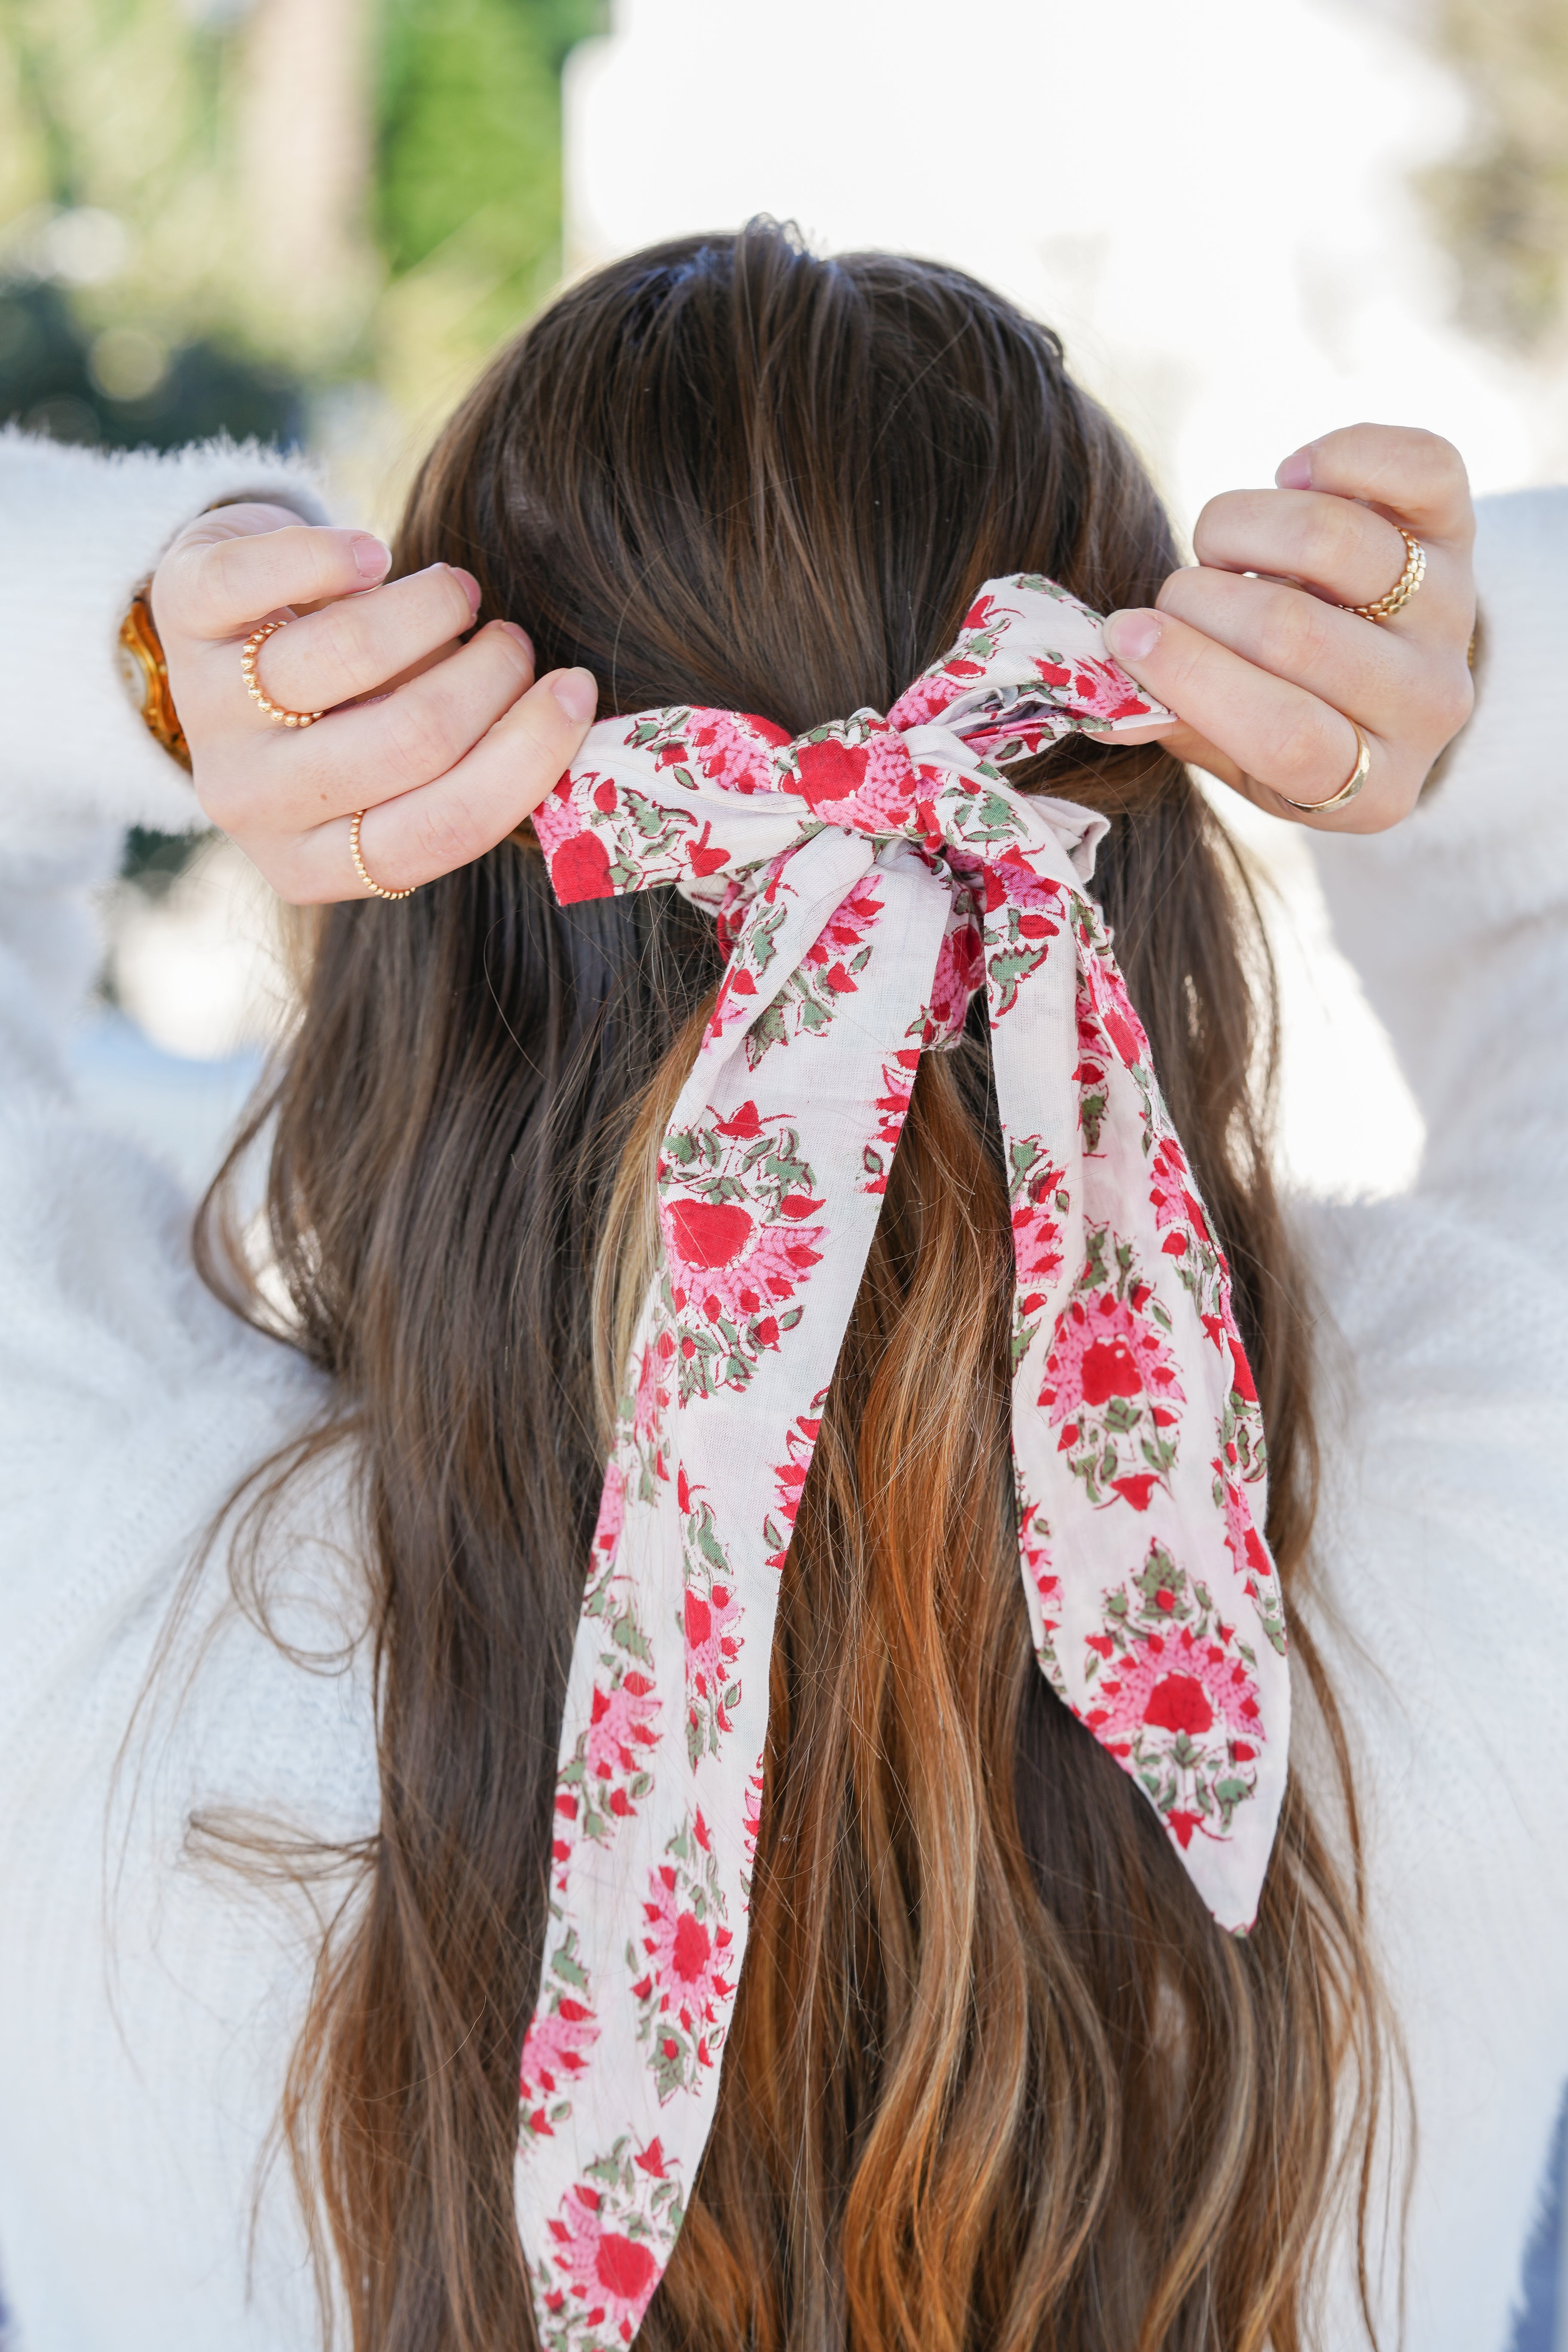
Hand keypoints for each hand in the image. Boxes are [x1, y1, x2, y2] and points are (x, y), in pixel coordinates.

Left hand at [151, 504, 598, 901]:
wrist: (234, 646)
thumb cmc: (352, 717)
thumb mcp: (402, 775)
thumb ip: (475, 774)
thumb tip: (577, 727)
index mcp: (316, 866)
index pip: (443, 828)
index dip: (527, 755)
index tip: (576, 690)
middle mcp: (254, 805)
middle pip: (409, 739)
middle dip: (490, 674)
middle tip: (513, 641)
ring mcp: (209, 713)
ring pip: (347, 656)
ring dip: (433, 607)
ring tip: (457, 594)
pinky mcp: (182, 616)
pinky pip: (259, 578)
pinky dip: (334, 553)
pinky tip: (374, 554)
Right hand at [1102, 424, 1475, 831]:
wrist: (1383, 677)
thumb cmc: (1290, 721)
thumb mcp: (1236, 758)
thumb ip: (1180, 727)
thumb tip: (1110, 698)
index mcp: (1372, 786)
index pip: (1285, 735)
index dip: (1193, 677)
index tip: (1126, 633)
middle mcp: (1427, 702)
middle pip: (1296, 633)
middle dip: (1200, 602)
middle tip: (1171, 599)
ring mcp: (1450, 613)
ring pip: (1336, 542)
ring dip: (1245, 529)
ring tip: (1222, 550)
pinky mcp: (1459, 531)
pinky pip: (1421, 466)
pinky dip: (1341, 456)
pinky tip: (1294, 479)